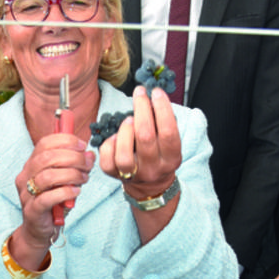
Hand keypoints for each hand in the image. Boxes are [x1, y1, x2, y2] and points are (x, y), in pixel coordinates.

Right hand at [12, 133, 93, 266]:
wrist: (39, 231)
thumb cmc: (52, 203)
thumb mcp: (64, 181)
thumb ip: (75, 167)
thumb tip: (89, 155)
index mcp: (31, 165)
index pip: (44, 143)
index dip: (65, 141)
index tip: (83, 146)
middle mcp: (26, 176)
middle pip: (47, 157)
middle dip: (72, 158)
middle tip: (88, 165)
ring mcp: (27, 193)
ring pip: (47, 176)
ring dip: (71, 174)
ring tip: (83, 179)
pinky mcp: (32, 210)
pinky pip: (48, 198)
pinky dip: (65, 192)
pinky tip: (76, 192)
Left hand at [99, 85, 181, 243]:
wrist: (151, 186)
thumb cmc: (160, 155)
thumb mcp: (170, 144)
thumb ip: (163, 123)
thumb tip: (151, 96)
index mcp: (171, 158)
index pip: (169, 132)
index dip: (162, 109)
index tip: (156, 92)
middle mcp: (153, 168)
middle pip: (145, 137)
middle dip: (141, 110)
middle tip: (140, 94)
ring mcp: (134, 174)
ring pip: (124, 154)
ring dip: (125, 130)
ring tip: (128, 119)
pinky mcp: (115, 176)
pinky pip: (107, 161)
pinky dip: (109, 144)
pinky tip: (115, 136)